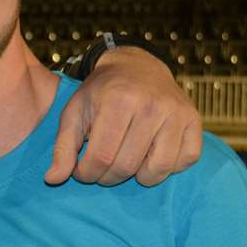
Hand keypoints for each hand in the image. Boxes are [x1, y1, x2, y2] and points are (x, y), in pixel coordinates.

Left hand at [46, 46, 201, 186]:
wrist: (137, 66)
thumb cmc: (101, 93)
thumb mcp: (74, 113)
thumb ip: (62, 148)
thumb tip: (52, 180)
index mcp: (118, 100)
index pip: (101, 157)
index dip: (87, 173)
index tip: (82, 170)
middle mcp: (152, 105)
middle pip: (127, 166)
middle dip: (108, 176)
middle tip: (102, 167)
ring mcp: (177, 113)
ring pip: (158, 169)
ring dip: (139, 177)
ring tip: (126, 163)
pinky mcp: (194, 120)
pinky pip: (185, 160)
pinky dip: (168, 167)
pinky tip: (151, 156)